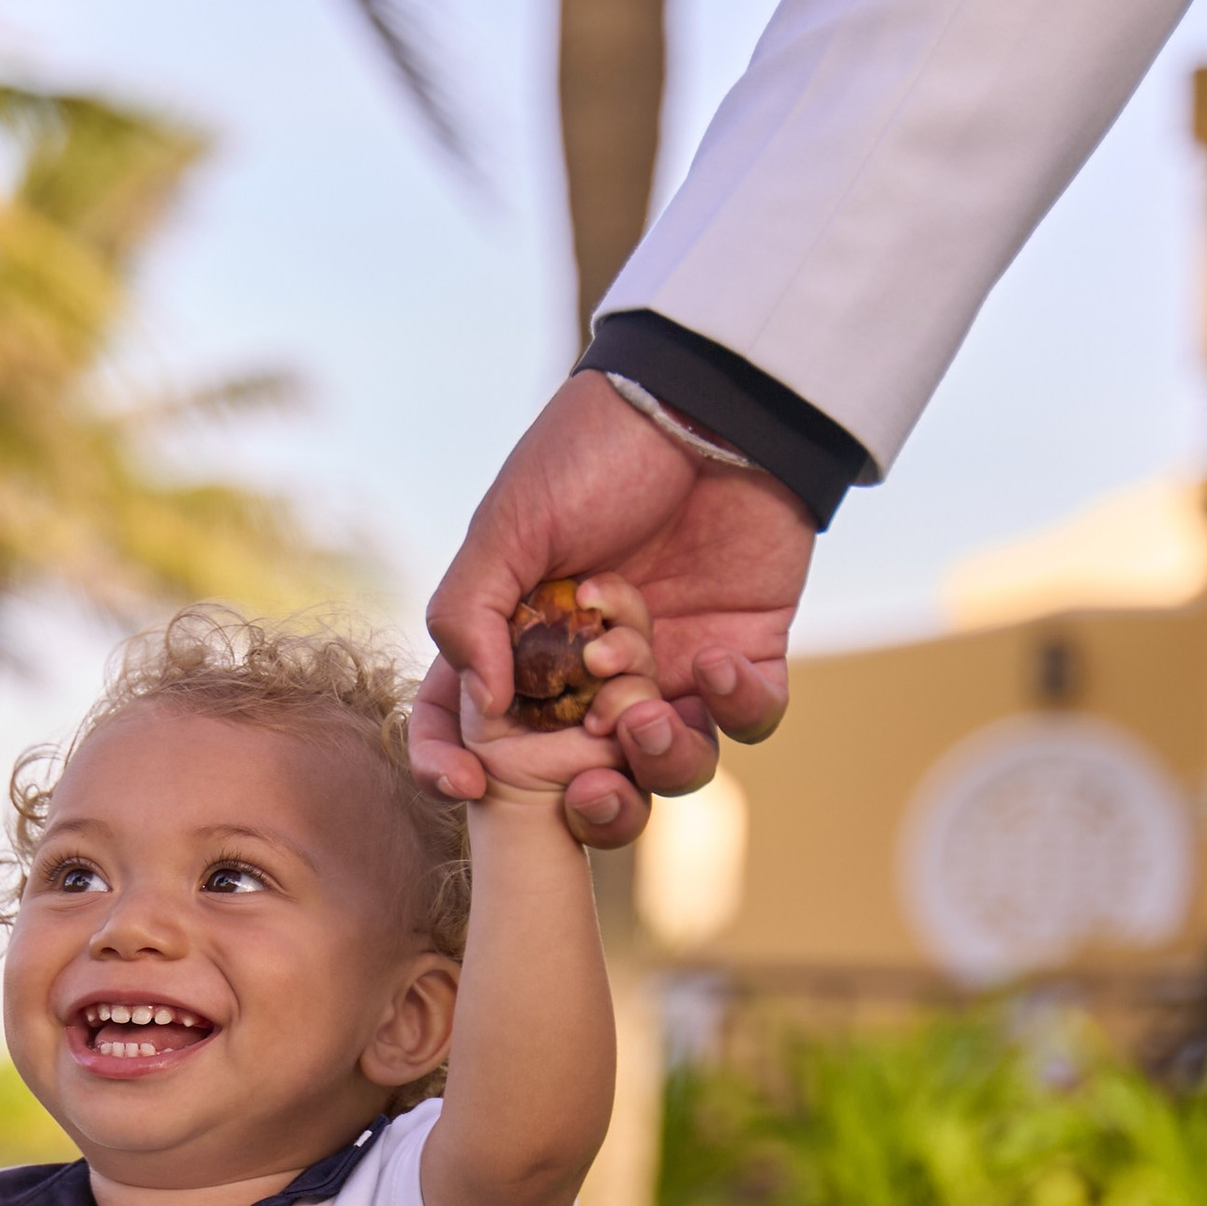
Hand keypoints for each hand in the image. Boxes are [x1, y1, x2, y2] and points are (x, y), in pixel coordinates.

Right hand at [415, 371, 807, 845]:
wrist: (702, 401)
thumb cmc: (590, 452)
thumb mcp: (507, 524)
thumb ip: (470, 614)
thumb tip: (483, 709)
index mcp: (524, 647)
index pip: (474, 730)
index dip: (457, 768)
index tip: (467, 786)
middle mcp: (595, 675)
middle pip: (585, 778)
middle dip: (591, 804)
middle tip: (590, 785)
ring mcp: (672, 670)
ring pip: (670, 767)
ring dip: (660, 762)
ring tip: (649, 719)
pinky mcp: (745, 655)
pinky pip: (749, 718)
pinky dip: (736, 708)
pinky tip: (716, 662)